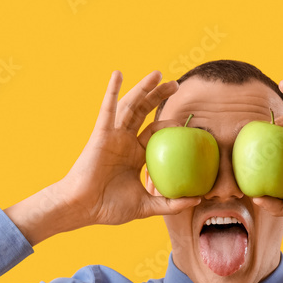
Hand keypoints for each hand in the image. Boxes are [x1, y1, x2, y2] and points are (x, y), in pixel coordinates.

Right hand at [57, 70, 199, 225]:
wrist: (83, 208)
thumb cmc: (109, 208)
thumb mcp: (146, 206)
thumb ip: (171, 203)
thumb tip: (199, 199)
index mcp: (135, 155)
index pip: (155, 132)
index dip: (169, 124)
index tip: (187, 122)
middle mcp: (124, 141)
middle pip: (144, 112)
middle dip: (159, 96)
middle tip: (176, 85)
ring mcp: (113, 135)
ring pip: (130, 106)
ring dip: (143, 88)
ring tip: (157, 74)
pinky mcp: (101, 134)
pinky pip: (108, 109)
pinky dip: (112, 90)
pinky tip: (118, 74)